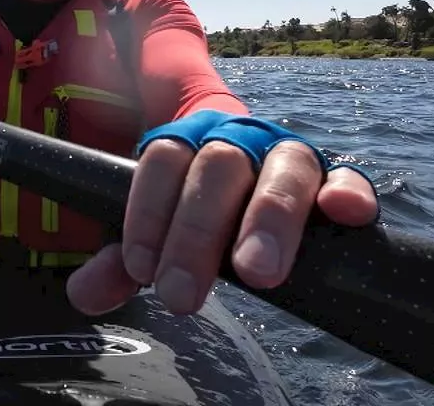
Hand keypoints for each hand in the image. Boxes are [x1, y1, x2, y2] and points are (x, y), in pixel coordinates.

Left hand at [65, 112, 378, 315]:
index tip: (140, 268)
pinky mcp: (331, 178)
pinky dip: (348, 191)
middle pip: (218, 168)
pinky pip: (346, 176)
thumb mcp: (150, 229)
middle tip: (181, 295)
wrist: (240, 163)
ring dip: (271, 218)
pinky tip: (343, 214)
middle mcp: (237, 139)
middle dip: (197, 231)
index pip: (162, 161)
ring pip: (283, 169)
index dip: (148, 213)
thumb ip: (117, 260)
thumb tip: (85, 293)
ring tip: (257, 273)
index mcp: (185, 141)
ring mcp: (286, 155)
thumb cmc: (188, 207)